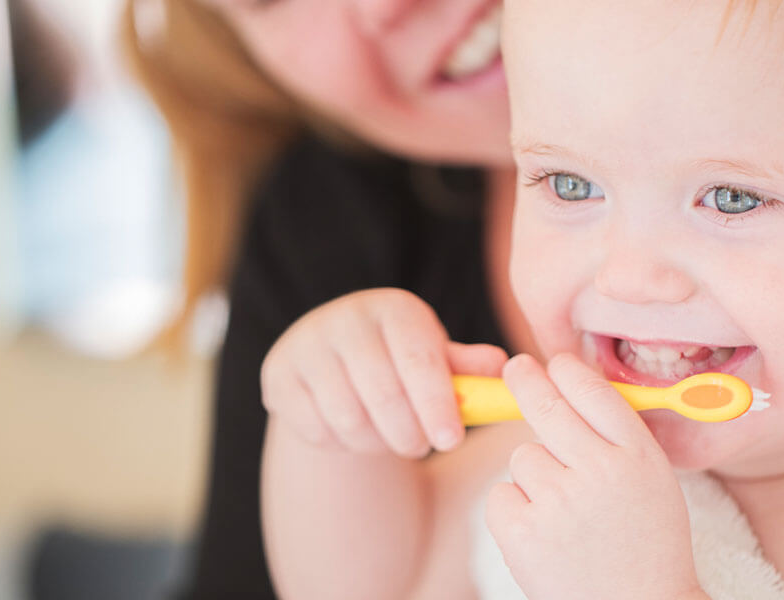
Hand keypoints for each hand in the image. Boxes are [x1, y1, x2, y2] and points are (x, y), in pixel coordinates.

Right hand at [260, 288, 506, 456]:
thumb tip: (505, 367)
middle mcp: (345, 319)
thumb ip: (469, 368)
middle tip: (422, 447)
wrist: (332, 363)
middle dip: (409, 433)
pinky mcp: (278, 377)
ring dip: (376, 441)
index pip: (418, 358)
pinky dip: (340, 443)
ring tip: (389, 437)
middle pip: (383, 393)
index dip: (437, 403)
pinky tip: (353, 432)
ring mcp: (306, 346)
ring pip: (348, 417)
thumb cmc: (400, 363)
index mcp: (393, 309)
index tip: (452, 440)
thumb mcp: (436, 360)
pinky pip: (315, 428)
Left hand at [484, 353, 703, 599]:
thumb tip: (573, 388)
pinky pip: (501, 494)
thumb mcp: (655, 484)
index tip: (553, 363)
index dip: (566, 370)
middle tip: (517, 370)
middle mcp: (599, 471)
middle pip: (545, 405)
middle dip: (526, 380)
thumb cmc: (648, 547)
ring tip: (566, 516)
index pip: (592, 391)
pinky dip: (514, 510)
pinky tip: (544, 534)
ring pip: (522, 456)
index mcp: (638, 456)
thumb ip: (620, 439)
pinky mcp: (523, 532)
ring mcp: (558, 501)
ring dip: (535, 476)